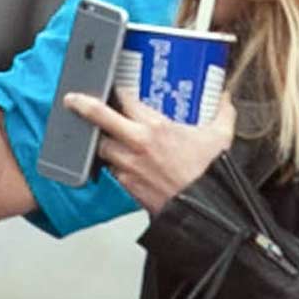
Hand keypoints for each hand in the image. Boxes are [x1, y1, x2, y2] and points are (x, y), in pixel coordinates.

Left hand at [65, 88, 236, 214]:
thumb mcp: (220, 137)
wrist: (204, 212)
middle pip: (99, 120)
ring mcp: (129, 167)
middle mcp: (137, 145)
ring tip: (103, 137)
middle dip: (83, 107)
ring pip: (101, 149)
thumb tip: (225, 99)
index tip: (117, 86)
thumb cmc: (208, 176)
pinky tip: (119, 163)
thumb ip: (222, 113)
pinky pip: (112, 172)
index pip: (126, 99)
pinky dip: (113, 166)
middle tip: (73, 100)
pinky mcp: (128, 187)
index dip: (118, 89)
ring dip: (101, 142)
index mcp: (156, 127)